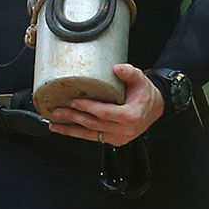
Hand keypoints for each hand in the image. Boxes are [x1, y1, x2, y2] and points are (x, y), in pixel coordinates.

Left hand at [47, 63, 163, 146]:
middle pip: (94, 124)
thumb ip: (129, 72)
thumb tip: (116, 68)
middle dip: (73, 118)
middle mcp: (125, 130)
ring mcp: (119, 137)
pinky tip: (64, 129)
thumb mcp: (140, 79)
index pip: (105, 113)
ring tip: (54, 124)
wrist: (155, 107)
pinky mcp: (114, 140)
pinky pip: (93, 137)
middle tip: (57, 111)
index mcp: (131, 116)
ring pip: (90, 134)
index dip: (88, 108)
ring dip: (71, 130)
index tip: (73, 101)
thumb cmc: (145, 93)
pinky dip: (77, 133)